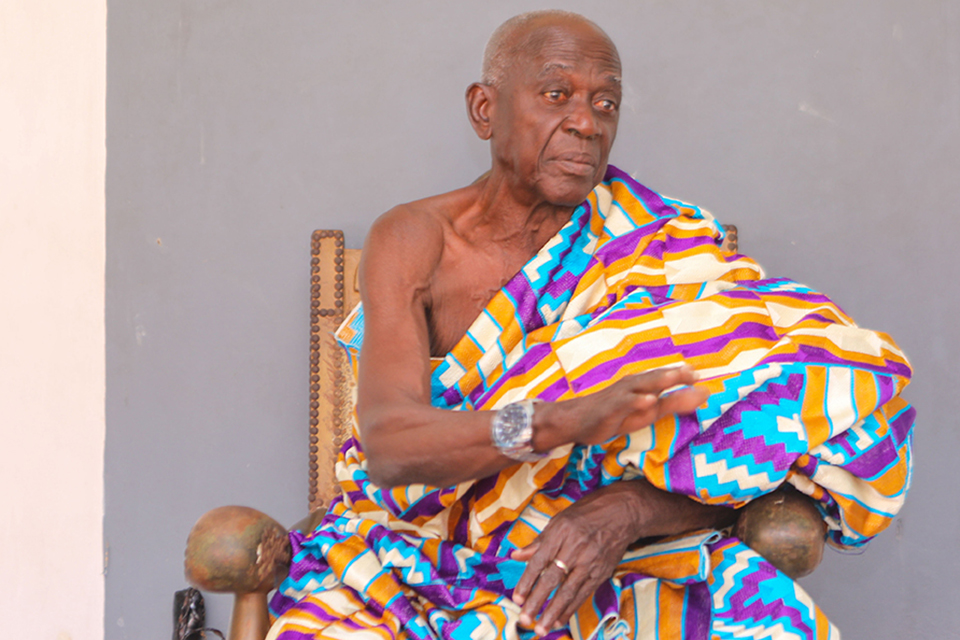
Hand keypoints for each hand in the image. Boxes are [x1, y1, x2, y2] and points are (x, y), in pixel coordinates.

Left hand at [509, 478, 736, 635]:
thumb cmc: (586, 513)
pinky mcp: (601, 571)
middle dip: (537, 602)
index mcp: (560, 533)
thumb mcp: (559, 521)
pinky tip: (560, 620)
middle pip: (552, 580)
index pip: (539, 561)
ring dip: (553, 612)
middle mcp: (574, 549)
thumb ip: (538, 542)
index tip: (516, 598)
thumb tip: (516, 555)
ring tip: (541, 629)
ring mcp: (590, 562)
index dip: (526, 581)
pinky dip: (571, 608)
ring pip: (569, 592)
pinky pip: (584, 593)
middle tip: (524, 620)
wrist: (622, 512)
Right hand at [542, 364, 708, 447]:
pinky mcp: (610, 407)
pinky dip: (636, 401)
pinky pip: (624, 403)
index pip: (666, 377)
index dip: (683, 375)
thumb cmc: (616, 414)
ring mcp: (621, 395)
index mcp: (644, 384)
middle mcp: (633, 385)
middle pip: (656, 377)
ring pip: (641, 386)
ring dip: (658, 380)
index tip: (701, 375)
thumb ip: (675, 403)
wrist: (577, 420)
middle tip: (694, 373)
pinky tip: (648, 401)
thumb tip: (704, 395)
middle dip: (675, 374)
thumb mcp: (649, 411)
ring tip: (675, 377)